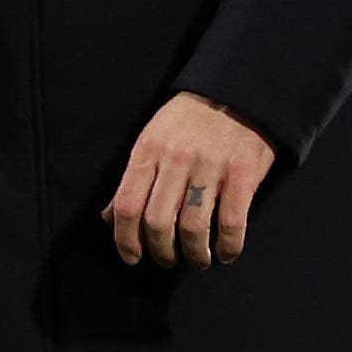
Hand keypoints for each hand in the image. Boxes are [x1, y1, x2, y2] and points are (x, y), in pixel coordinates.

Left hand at [109, 92, 275, 269]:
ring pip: (193, 227)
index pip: (127, 205)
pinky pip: (231, 223)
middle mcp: (176, 159)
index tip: (132, 257)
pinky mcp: (243, 174)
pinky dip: (229, 246)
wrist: (238, 91)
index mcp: (149, 150)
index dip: (125, 239)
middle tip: (167, 259)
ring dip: (195, 254)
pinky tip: (226, 253)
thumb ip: (133, 178)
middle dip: (161, 251)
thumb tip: (109, 217)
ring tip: (198, 260)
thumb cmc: (190, 119)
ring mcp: (211, 167)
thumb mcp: (153, 137)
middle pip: (158, 222)